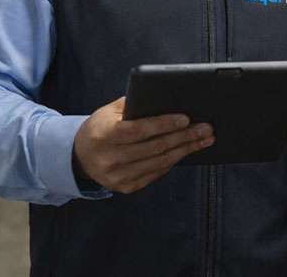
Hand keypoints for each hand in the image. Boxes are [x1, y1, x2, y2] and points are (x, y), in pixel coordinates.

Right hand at [73, 96, 213, 193]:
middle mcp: (109, 158)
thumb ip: (134, 104)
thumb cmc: (101, 127)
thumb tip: (168, 99)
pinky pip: (156, 173)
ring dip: (186, 150)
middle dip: (185, 137)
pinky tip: (187, 151)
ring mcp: (117, 176)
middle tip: (206, 128)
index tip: (186, 118)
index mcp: (104, 135)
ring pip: (160, 162)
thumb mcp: (109, 111)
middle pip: (155, 147)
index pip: (138, 130)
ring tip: (205, 139)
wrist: (79, 156)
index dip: (163, 124)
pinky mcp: (125, 187)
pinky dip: (173, 161)